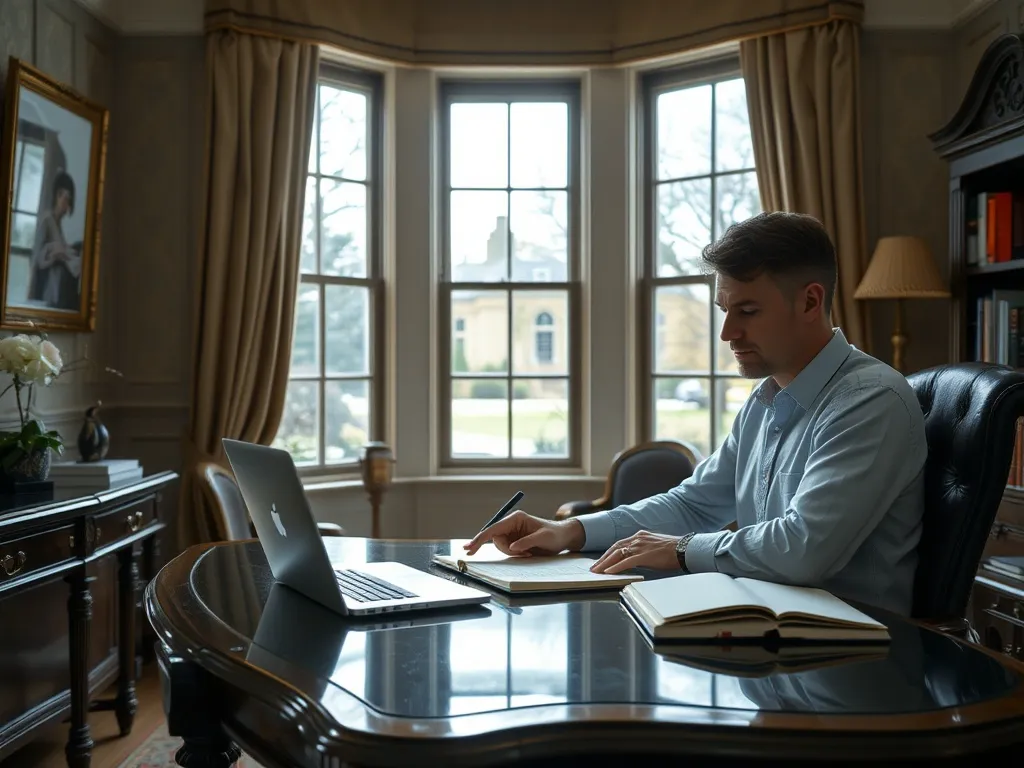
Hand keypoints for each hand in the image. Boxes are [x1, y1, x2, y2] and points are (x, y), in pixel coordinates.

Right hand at [463, 510, 584, 556]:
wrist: (563, 538)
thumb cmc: (554, 534)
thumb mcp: (543, 538)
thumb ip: (527, 542)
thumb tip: (512, 547)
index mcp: (516, 518)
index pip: (493, 528)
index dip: (480, 538)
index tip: (470, 547)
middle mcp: (511, 524)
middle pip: (495, 539)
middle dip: (505, 549)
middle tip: (522, 554)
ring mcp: (512, 532)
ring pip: (500, 546)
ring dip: (511, 553)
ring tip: (528, 553)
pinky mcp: (514, 540)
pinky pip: (507, 550)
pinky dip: (514, 555)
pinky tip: (527, 554)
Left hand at [589, 530, 681, 573]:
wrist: (685, 549)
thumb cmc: (673, 551)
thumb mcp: (654, 548)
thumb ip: (643, 551)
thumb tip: (635, 560)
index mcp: (640, 536)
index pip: (620, 544)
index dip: (609, 553)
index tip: (602, 560)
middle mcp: (638, 538)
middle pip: (615, 548)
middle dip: (603, 558)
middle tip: (594, 567)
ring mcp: (640, 546)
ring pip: (617, 554)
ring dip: (605, 563)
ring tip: (597, 571)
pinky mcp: (644, 555)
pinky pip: (626, 562)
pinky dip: (616, 567)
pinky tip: (608, 572)